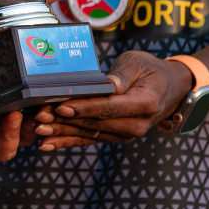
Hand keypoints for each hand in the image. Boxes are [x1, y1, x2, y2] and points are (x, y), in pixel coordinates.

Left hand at [29, 50, 193, 149]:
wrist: (170, 90)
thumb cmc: (151, 70)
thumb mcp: (138, 63)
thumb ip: (122, 74)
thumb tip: (109, 86)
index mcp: (144, 104)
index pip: (109, 107)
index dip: (84, 108)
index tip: (61, 107)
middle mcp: (136, 125)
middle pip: (95, 124)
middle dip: (64, 122)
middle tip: (39, 117)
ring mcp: (126, 134)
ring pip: (90, 134)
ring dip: (62, 133)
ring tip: (38, 131)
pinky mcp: (116, 136)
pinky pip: (90, 140)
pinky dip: (68, 142)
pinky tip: (47, 146)